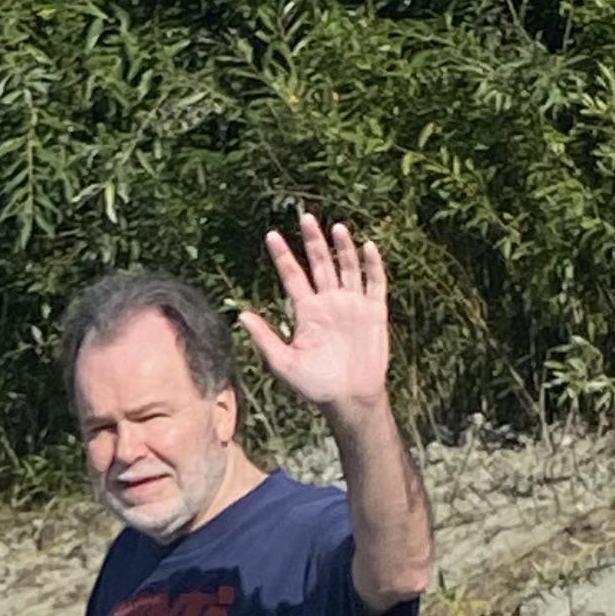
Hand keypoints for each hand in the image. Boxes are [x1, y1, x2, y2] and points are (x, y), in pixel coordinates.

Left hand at [236, 212, 389, 426]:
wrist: (348, 398)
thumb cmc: (314, 384)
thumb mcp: (284, 363)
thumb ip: (265, 338)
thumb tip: (241, 314)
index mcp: (306, 312)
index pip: (292, 276)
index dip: (282, 256)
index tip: (271, 235)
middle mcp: (328, 302)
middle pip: (319, 264)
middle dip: (313, 241)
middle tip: (305, 217)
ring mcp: (352, 304)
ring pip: (346, 268)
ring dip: (342, 248)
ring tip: (336, 228)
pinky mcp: (374, 311)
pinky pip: (374, 283)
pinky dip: (372, 265)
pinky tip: (367, 247)